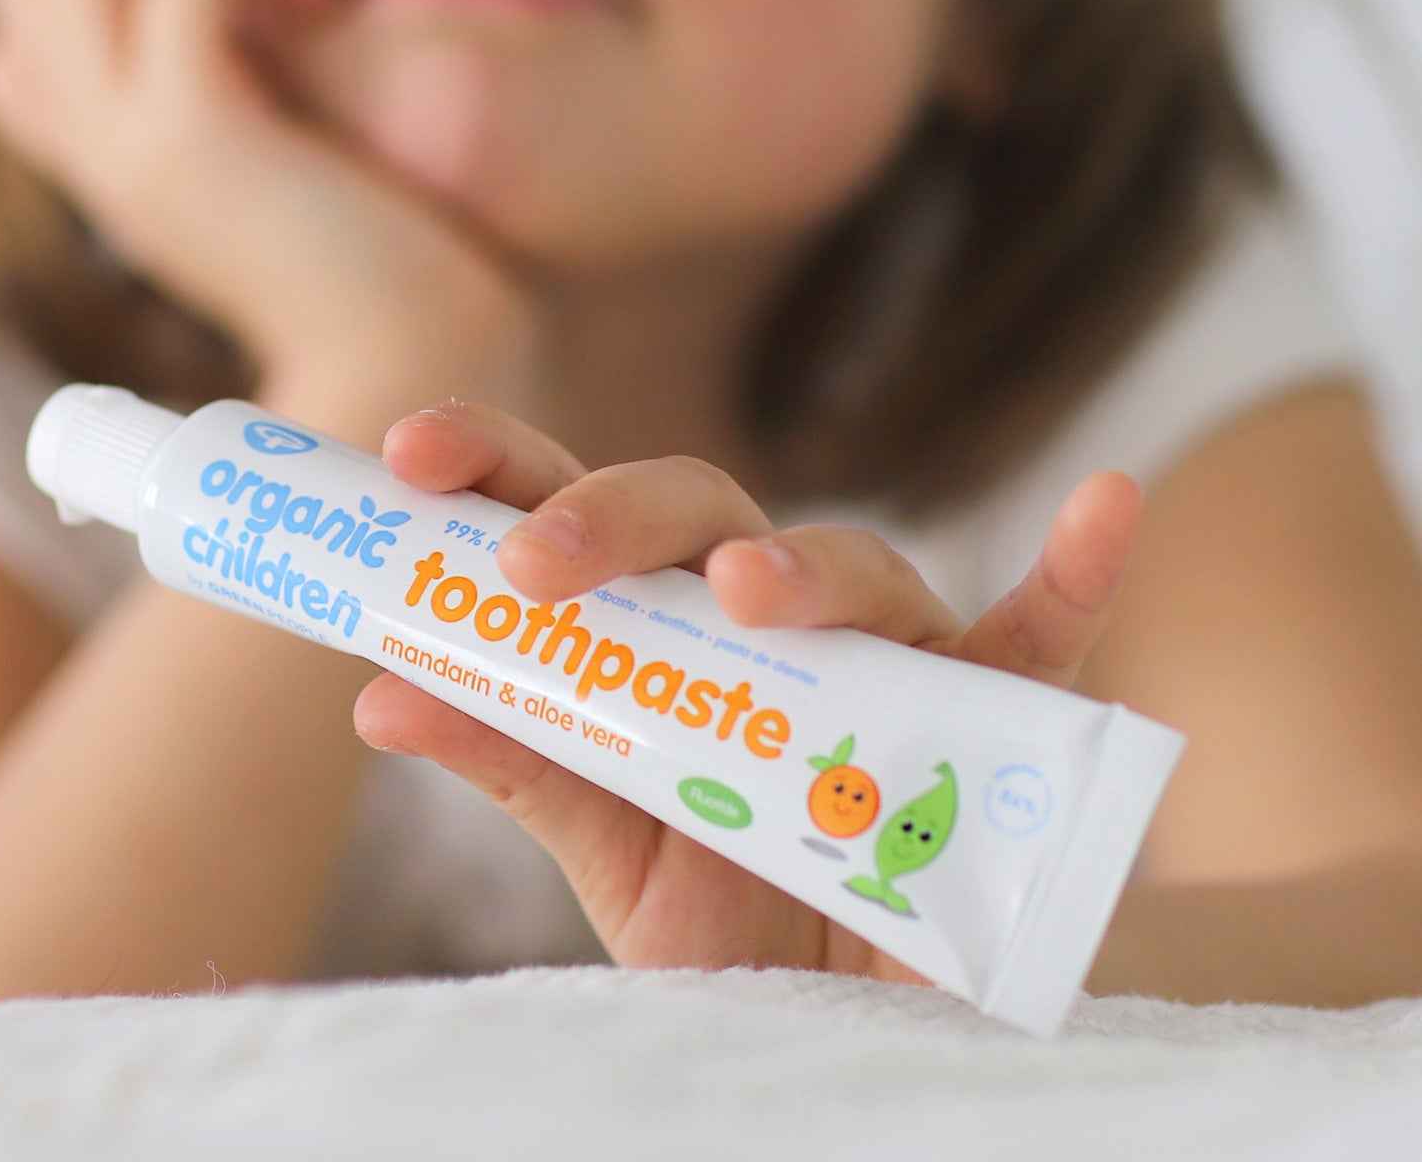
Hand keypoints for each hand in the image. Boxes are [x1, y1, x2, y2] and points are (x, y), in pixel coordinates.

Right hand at [0, 0, 539, 424]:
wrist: (412, 359)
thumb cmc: (373, 266)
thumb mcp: (270, 174)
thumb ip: (230, 110)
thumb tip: (247, 21)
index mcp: (105, 166)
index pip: (4, 43)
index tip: (222, 11)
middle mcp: (93, 151)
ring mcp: (125, 142)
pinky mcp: (190, 132)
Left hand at [354, 402, 1141, 978]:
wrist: (858, 1029)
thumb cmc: (728, 908)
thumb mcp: (608, 843)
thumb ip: (516, 760)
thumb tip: (379, 689)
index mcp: (660, 625)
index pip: (575, 508)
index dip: (497, 461)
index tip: (407, 454)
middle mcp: (770, 616)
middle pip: (700, 511)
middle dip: (615, 514)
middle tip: (538, 565)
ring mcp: (885, 658)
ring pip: (854, 565)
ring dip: (804, 566)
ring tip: (747, 598)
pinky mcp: (996, 725)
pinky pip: (1050, 638)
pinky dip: (1079, 571)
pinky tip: (1104, 506)